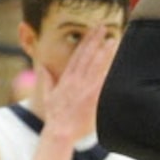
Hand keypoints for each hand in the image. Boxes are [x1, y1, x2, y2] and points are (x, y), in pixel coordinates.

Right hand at [39, 26, 119, 141]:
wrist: (61, 131)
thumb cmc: (55, 115)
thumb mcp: (48, 95)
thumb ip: (46, 80)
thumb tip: (43, 67)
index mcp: (67, 78)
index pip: (77, 55)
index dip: (85, 41)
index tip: (92, 31)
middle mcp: (76, 80)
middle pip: (88, 56)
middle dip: (96, 40)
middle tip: (104, 27)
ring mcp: (85, 88)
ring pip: (96, 65)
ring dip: (105, 52)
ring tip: (113, 40)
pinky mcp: (93, 97)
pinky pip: (103, 82)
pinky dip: (109, 72)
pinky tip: (117, 63)